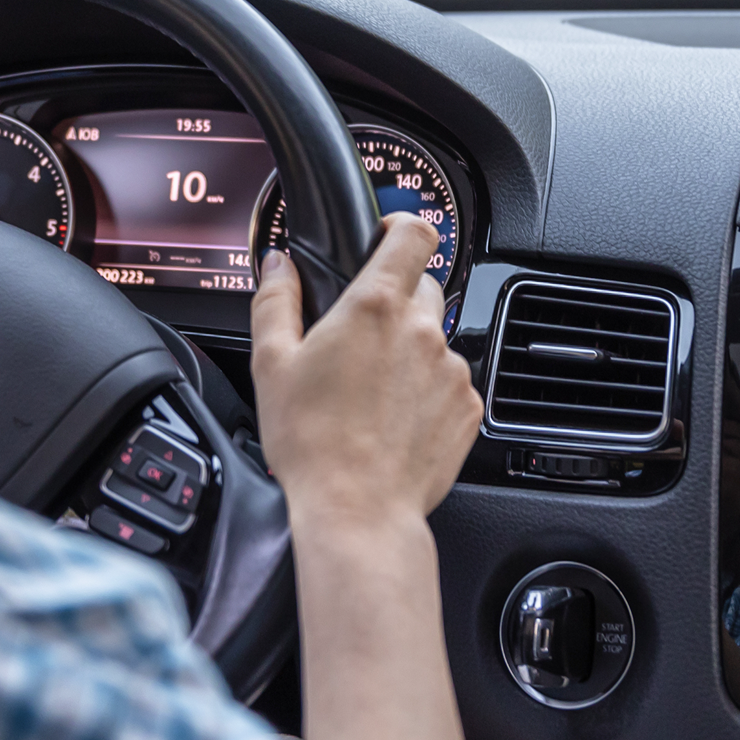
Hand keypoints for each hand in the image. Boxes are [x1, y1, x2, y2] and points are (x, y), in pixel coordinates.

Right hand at [249, 213, 487, 739]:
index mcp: (375, 306)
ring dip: (410, 350)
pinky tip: (393, 418)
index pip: (414, 232)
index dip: (401, 225)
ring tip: (372, 391)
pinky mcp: (468, 407)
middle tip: (361, 336)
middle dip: (396, 300)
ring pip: (435, 338)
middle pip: (423, 285)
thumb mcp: (272, 363)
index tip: (386, 236)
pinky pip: (450, 381)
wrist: (357, 513)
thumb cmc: (312, 443)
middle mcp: (422, 330)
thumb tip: (278, 265)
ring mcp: (451, 369)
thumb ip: (275, 300)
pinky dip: (427, 390)